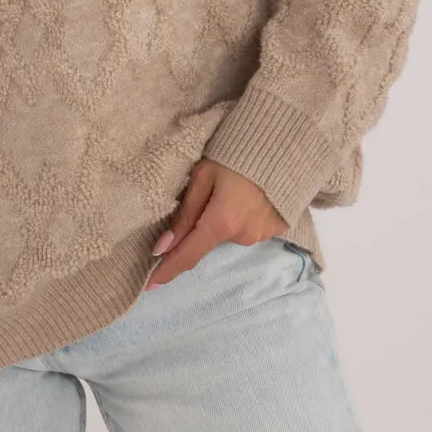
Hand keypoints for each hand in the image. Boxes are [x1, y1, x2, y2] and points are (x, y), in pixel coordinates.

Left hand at [143, 157, 287, 289]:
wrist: (283, 144)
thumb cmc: (235, 155)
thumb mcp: (202, 177)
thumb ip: (184, 214)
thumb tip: (162, 247)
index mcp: (221, 222)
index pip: (187, 256)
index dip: (167, 270)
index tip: (149, 286)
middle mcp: (242, 236)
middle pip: (208, 241)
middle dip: (200, 227)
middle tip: (205, 195)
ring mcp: (261, 235)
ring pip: (228, 234)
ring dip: (222, 220)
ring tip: (229, 190)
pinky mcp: (275, 230)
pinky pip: (248, 229)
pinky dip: (241, 217)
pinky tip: (246, 196)